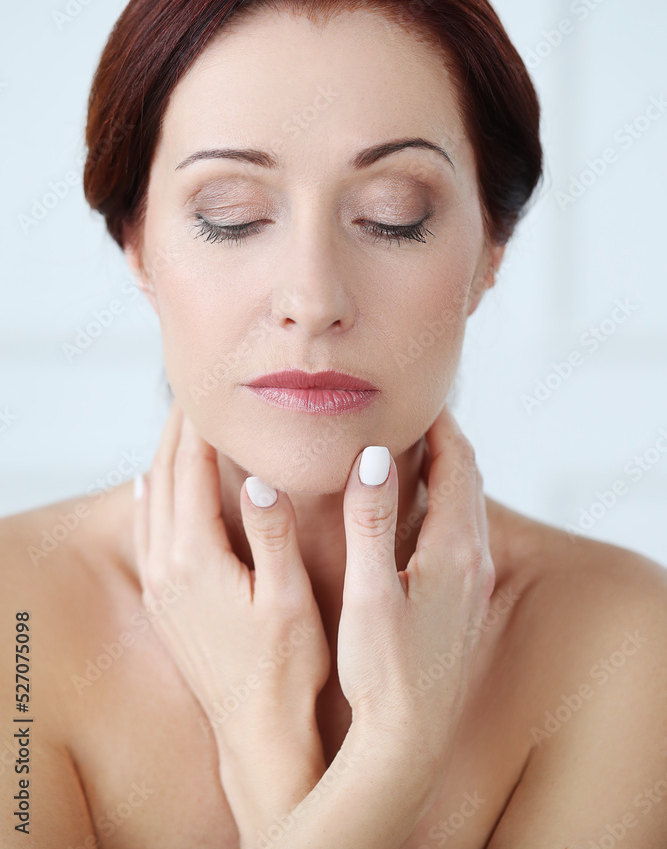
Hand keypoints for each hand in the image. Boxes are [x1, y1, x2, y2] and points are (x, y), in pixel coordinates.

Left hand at [133, 399, 329, 840]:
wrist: (258, 732)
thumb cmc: (287, 669)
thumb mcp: (289, 599)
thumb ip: (272, 535)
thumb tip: (260, 480)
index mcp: (197, 559)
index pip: (191, 472)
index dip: (201, 426)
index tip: (211, 390)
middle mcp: (168, 567)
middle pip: (165, 478)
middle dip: (178, 432)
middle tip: (193, 392)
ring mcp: (161, 586)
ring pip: (150, 502)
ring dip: (162, 457)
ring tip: (177, 425)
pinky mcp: (163, 602)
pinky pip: (144, 531)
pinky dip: (146, 496)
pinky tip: (147, 484)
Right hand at [336, 401, 495, 804]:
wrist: (409, 741)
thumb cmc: (384, 671)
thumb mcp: (370, 591)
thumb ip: (369, 522)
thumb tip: (372, 457)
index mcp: (455, 551)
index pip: (458, 464)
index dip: (439, 424)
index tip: (414, 396)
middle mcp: (474, 562)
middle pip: (468, 478)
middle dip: (444, 440)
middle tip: (410, 413)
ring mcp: (472, 584)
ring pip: (466, 506)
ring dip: (445, 472)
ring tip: (409, 450)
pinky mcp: (462, 603)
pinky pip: (460, 531)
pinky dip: (442, 503)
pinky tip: (411, 513)